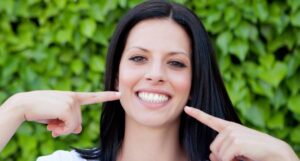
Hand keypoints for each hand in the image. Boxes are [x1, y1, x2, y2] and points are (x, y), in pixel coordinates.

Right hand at [2, 90, 119, 136]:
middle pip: (79, 121)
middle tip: (53, 126)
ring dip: (63, 130)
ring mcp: (71, 101)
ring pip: (75, 124)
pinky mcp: (68, 106)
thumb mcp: (57, 117)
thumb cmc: (40, 110)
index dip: (107, 96)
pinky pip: (71, 126)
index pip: (93, 97)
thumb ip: (69, 121)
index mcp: (73, 97)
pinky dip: (62, 130)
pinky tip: (51, 127)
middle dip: (66, 128)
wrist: (24, 105)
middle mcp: (74, 97)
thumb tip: (79, 130)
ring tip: (51, 125)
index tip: (119, 93)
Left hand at [184, 106, 298, 160]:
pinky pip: (224, 158)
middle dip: (222, 156)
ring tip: (242, 156)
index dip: (197, 114)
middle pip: (212, 148)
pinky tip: (243, 157)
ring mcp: (232, 133)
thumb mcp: (235, 152)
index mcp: (229, 127)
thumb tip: (210, 155)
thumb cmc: (255, 152)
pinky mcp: (236, 141)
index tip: (187, 108)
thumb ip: (222, 152)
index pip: (210, 119)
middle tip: (237, 156)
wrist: (275, 152)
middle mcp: (229, 128)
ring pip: (217, 154)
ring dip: (227, 160)